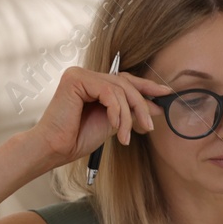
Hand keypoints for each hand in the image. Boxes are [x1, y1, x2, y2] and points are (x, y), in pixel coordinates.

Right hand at [29, 65, 173, 165]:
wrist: (56, 149)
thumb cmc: (78, 138)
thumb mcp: (113, 123)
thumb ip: (130, 111)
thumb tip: (156, 106)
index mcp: (93, 83)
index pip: (124, 80)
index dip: (147, 86)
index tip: (166, 93)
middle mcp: (85, 75)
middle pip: (125, 83)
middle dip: (141, 105)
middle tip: (149, 126)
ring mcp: (79, 74)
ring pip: (119, 89)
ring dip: (128, 115)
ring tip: (126, 136)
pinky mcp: (75, 79)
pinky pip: (108, 92)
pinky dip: (116, 111)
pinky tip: (115, 127)